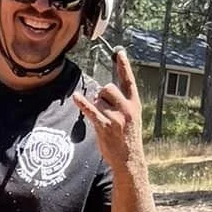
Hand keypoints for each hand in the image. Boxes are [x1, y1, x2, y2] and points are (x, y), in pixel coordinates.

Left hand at [73, 48, 143, 167]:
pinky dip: (83, 104)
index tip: (120, 52)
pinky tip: (76, 97)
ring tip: (103, 121)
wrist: (129, 159)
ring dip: (97, 107)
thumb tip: (103, 90)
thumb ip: (122, 102)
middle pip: (107, 88)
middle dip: (102, 95)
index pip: (129, 81)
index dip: (124, 66)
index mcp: (134, 104)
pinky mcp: (105, 126)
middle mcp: (126, 108)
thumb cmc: (128, 138)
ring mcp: (116, 117)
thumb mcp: (132, 117)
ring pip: (98, 99)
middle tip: (104, 108)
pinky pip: (91, 110)